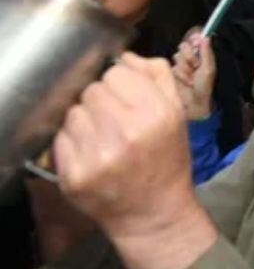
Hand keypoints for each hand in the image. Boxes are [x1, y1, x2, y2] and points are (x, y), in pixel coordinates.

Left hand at [53, 54, 199, 239]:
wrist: (153, 212)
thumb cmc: (166, 160)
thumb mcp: (178, 114)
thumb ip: (157, 75)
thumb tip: (124, 56)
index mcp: (157, 113)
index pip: (117, 73)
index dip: (120, 84)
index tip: (126, 99)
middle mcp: (127, 132)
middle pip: (92, 90)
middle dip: (101, 101)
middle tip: (112, 120)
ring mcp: (98, 155)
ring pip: (73, 111)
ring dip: (84, 120)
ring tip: (101, 137)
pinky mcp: (74, 175)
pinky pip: (60, 138)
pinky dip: (71, 141)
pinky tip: (89, 152)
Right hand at [172, 30, 216, 120]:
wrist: (193, 104)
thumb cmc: (204, 88)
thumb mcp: (208, 69)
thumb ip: (206, 52)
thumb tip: (206, 37)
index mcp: (201, 56)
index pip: (195, 41)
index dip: (195, 39)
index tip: (195, 40)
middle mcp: (190, 59)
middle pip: (184, 46)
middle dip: (190, 56)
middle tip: (196, 66)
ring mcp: (180, 66)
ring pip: (178, 56)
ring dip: (186, 67)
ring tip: (191, 78)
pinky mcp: (170, 73)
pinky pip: (172, 66)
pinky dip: (180, 74)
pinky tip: (184, 81)